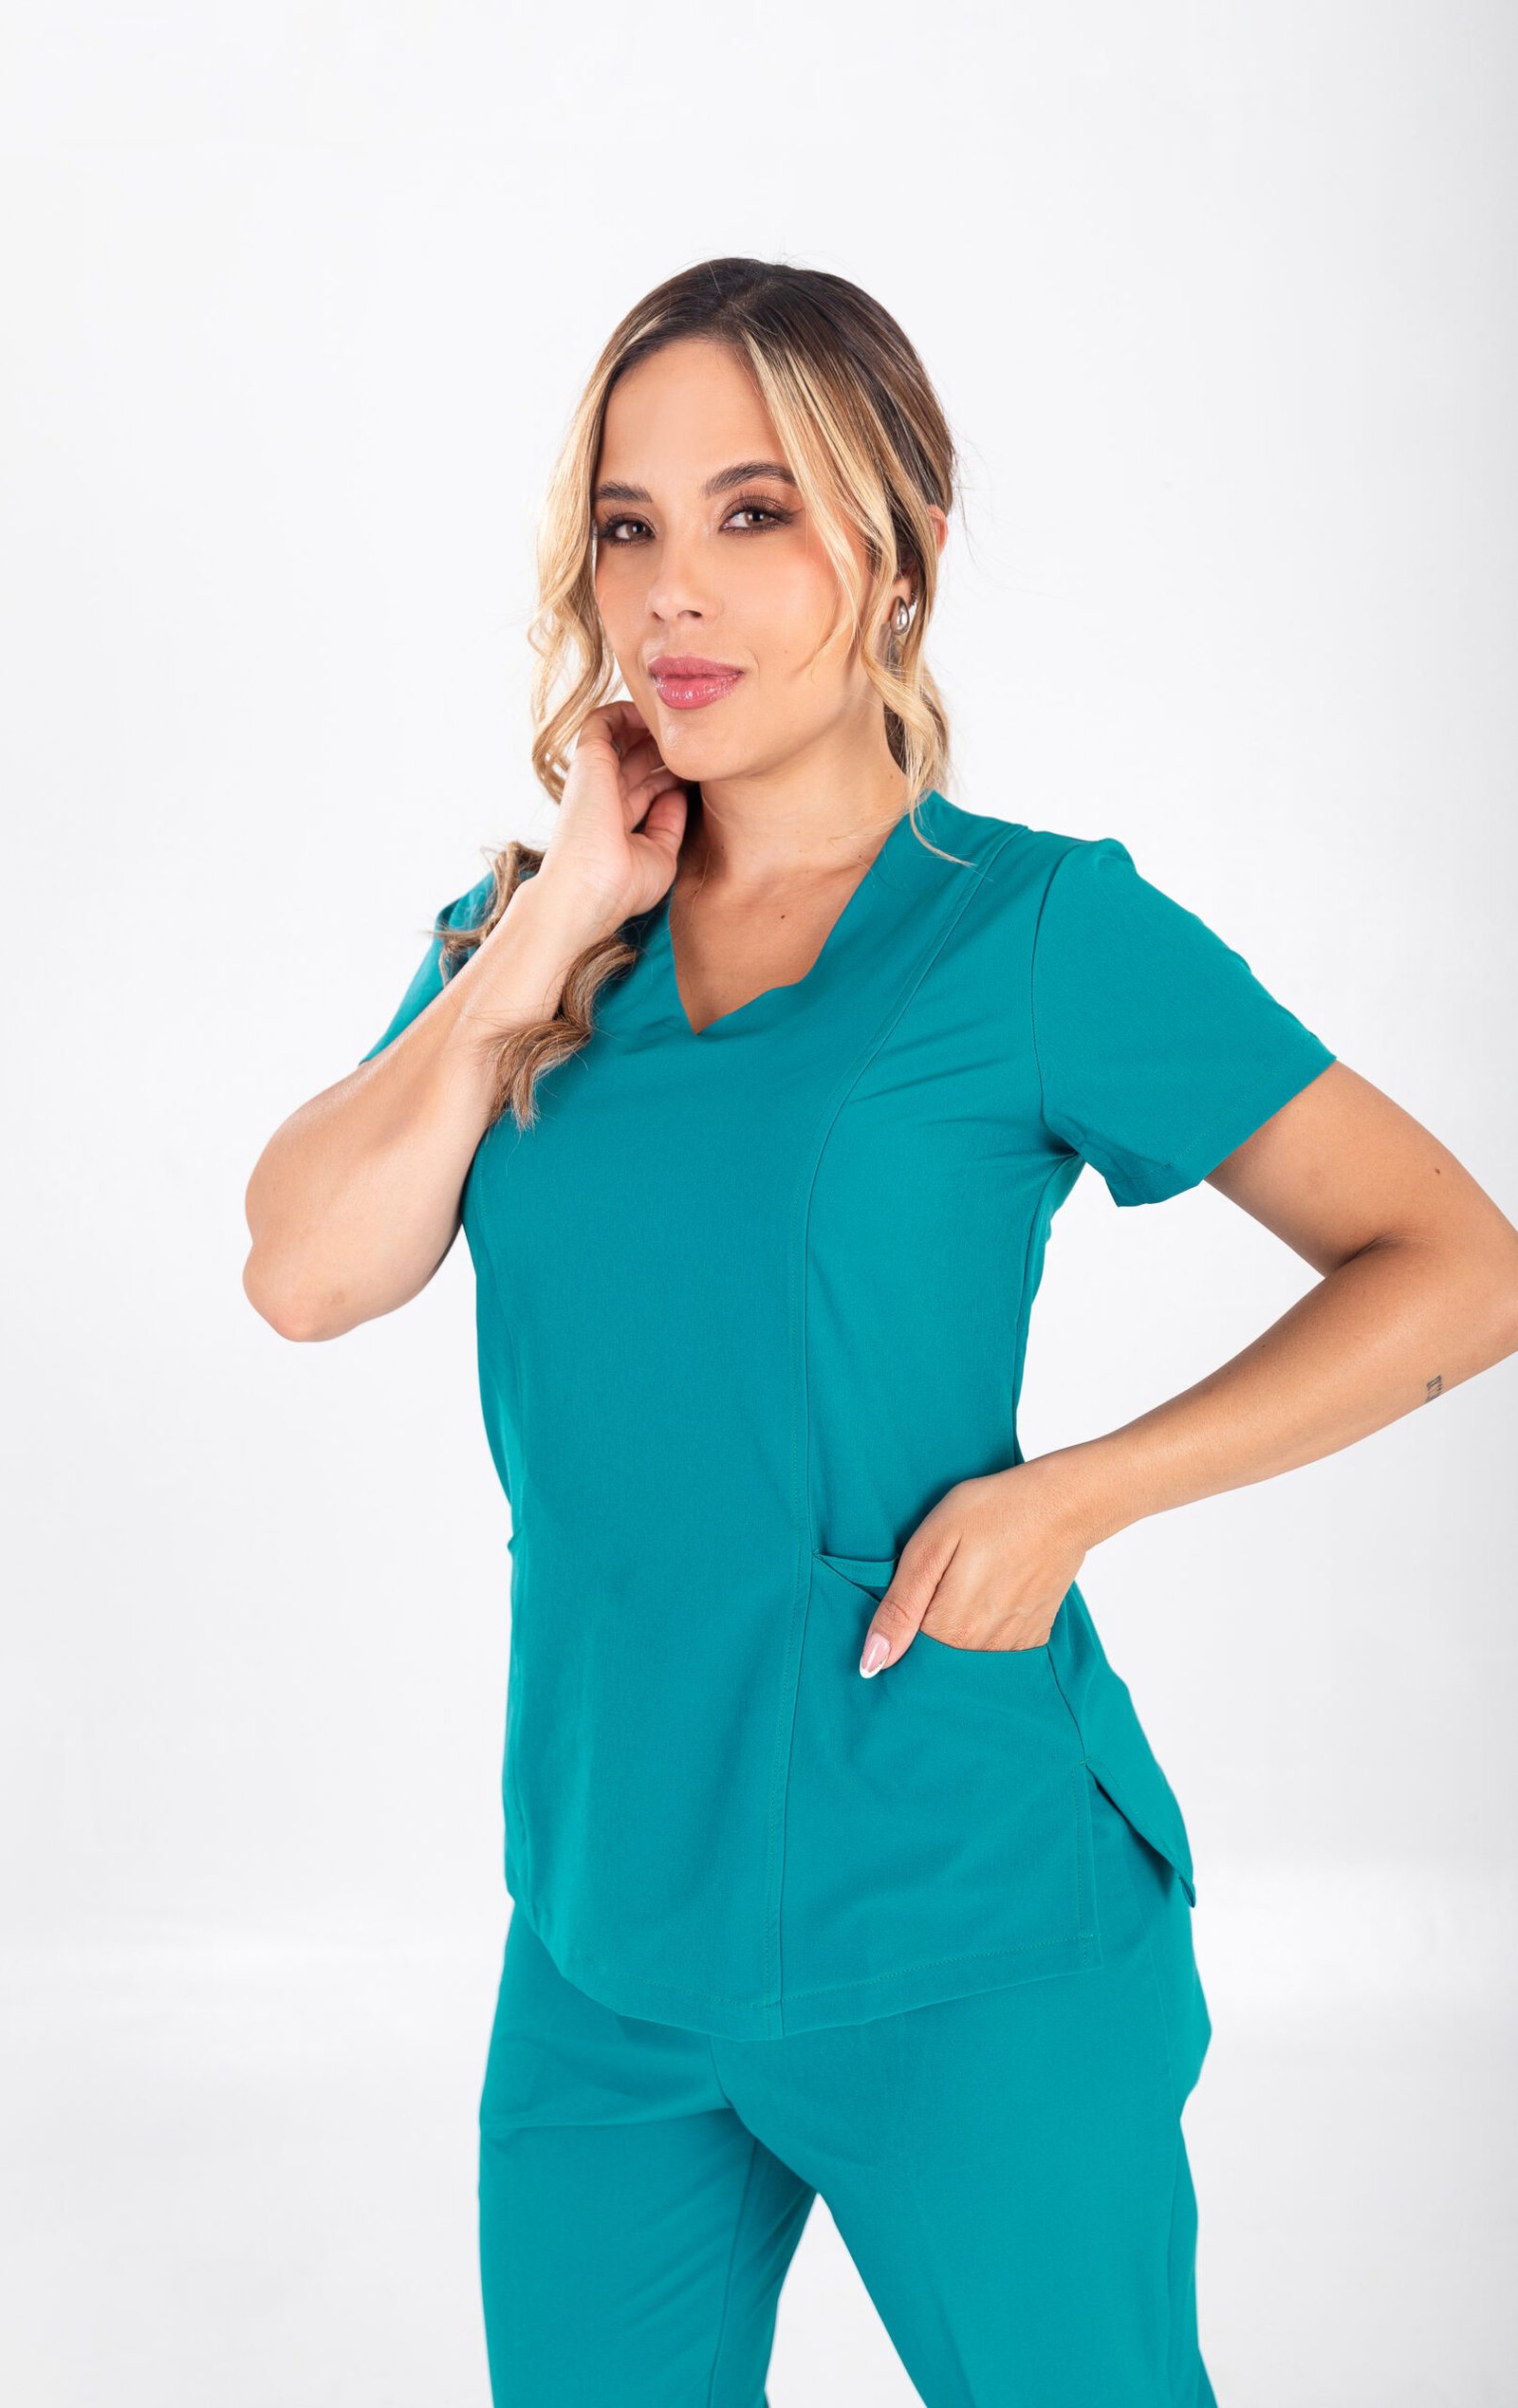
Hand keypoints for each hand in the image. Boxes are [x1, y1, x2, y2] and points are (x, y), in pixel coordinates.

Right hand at [533, 702, 689, 930]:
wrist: (589, 889)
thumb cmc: (621, 885)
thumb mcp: (660, 855)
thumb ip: (670, 824)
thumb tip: (679, 794)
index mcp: (619, 822)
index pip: (651, 788)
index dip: (677, 775)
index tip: (705, 772)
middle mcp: (606, 796)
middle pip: (641, 761)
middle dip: (671, 751)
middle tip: (700, 745)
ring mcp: (596, 777)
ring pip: (624, 737)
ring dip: (653, 728)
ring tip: (683, 726)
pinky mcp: (588, 759)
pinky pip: (603, 720)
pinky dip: (628, 711)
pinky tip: (658, 716)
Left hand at [858, 1457, 1092, 1674]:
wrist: (1061, 1504)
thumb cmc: (992, 1512)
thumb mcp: (931, 1545)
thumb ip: (901, 1605)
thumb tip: (872, 1662)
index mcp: (951, 1628)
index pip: (906, 1660)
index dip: (896, 1637)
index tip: (902, 1610)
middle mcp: (984, 1647)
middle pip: (939, 1665)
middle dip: (925, 1643)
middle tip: (935, 1591)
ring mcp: (1013, 1645)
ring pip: (969, 1661)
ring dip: (956, 1639)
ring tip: (961, 1591)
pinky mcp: (1035, 1636)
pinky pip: (998, 1653)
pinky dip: (985, 1636)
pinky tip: (986, 1600)